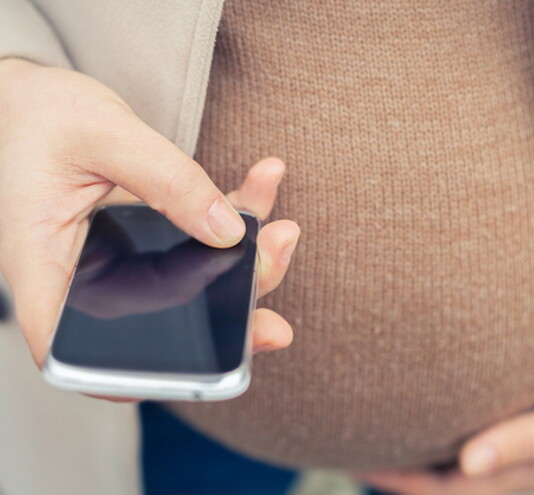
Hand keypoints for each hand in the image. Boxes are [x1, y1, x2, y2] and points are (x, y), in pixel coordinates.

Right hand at [0, 58, 298, 370]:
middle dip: (232, 303)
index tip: (203, 374)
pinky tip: (265, 179)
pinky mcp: (150, 237)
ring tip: (284, 228)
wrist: (35, 100)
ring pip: (196, 283)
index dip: (133, 378)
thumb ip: (167, 179)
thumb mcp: (102, 134)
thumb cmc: (44, 115)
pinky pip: (203, 238)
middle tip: (276, 262)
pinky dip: (239, 213)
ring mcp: (122, 262)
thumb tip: (228, 232)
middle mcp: (86, 277)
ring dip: (249, 259)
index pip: (71, 348)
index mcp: (47, 265)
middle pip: (162, 320)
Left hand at [358, 351, 533, 493]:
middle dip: (398, 468)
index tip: (353, 460)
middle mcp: (515, 461)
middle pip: (442, 476)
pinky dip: (448, 429)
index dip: (395, 479)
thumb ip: (527, 442)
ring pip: (458, 457)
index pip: (442, 486)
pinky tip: (438, 406)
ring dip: (420, 449)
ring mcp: (524, 443)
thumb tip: (466, 463)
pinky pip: (479, 433)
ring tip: (384, 429)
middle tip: (354, 443)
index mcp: (519, 470)